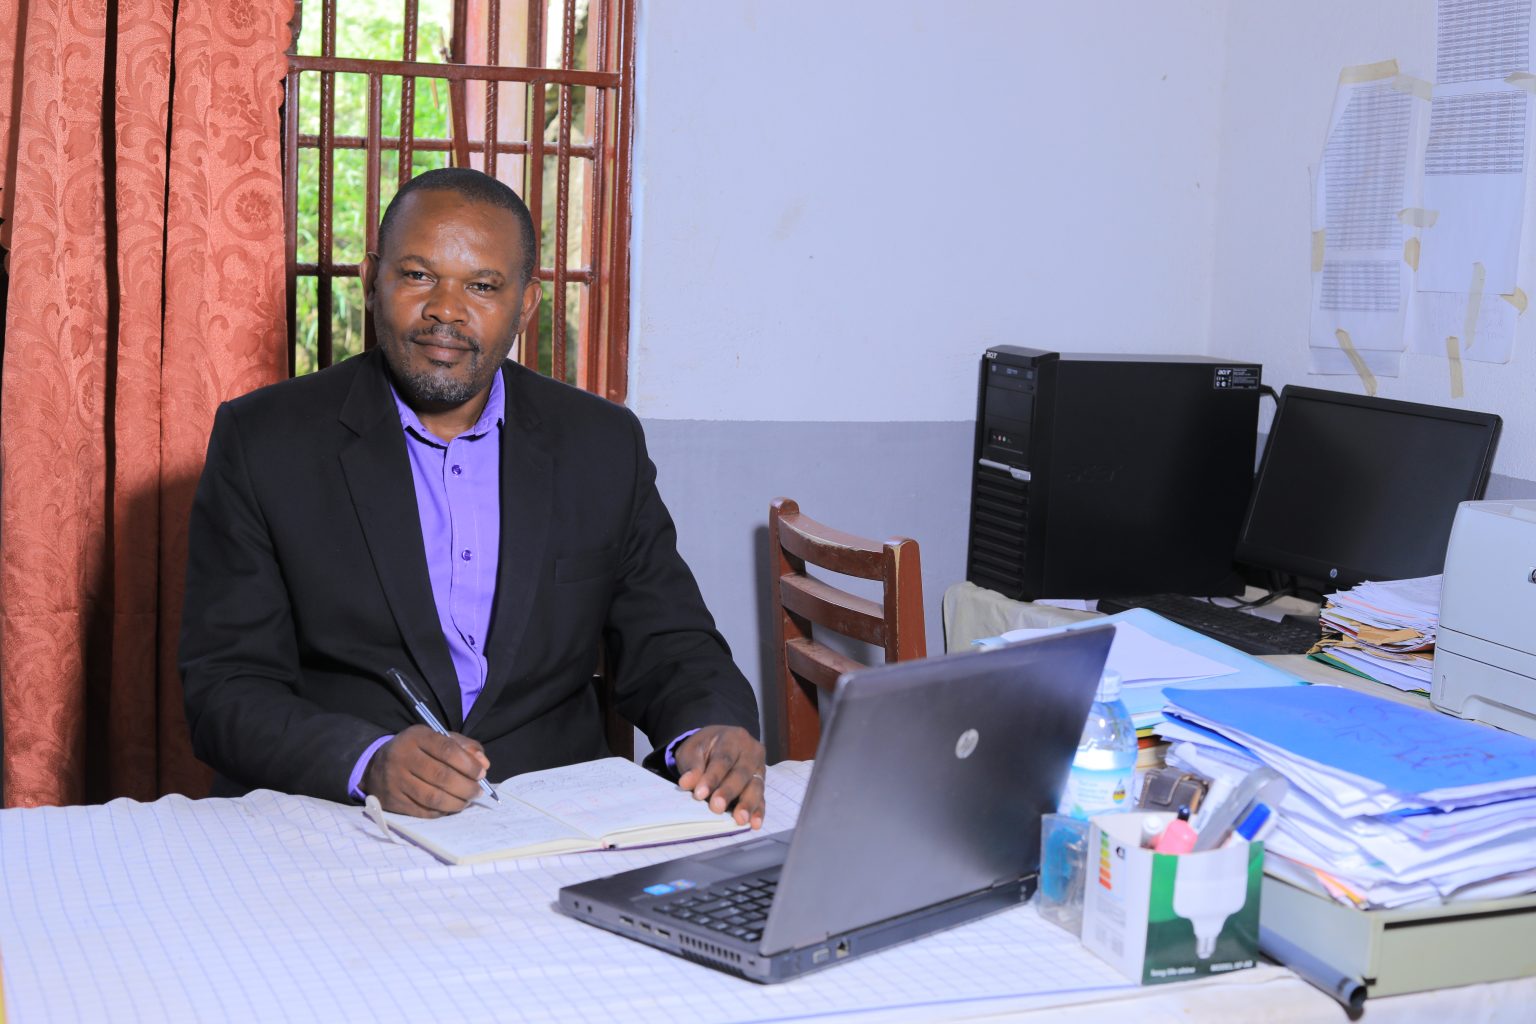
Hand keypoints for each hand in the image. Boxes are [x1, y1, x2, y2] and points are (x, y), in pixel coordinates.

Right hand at [361, 725, 490, 816]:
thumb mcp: (438, 739)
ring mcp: (395, 781)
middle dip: (466, 787)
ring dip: (457, 802)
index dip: (468, 764)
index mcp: (416, 737)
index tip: (481, 773)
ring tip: (467, 800)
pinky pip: (424, 811)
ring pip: (433, 797)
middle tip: (478, 791)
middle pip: (441, 776)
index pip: (447, 750)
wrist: (377, 767)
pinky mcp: (393, 801)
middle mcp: (402, 757)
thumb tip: (484, 764)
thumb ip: (464, 747)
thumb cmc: (417, 751)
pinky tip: (450, 806)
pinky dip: (442, 811)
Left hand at [674, 726, 766, 828]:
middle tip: (717, 808)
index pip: (723, 759)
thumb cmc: (704, 748)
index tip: (699, 794)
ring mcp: (759, 768)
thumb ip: (692, 766)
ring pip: (755, 786)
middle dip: (728, 792)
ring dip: (747, 804)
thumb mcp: (693, 750)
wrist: (718, 743)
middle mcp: (750, 751)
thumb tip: (686, 783)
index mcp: (733, 738)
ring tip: (740, 819)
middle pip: (741, 773)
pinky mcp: (761, 783)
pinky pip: (762, 798)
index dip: (712, 778)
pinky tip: (755, 823)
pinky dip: (758, 811)